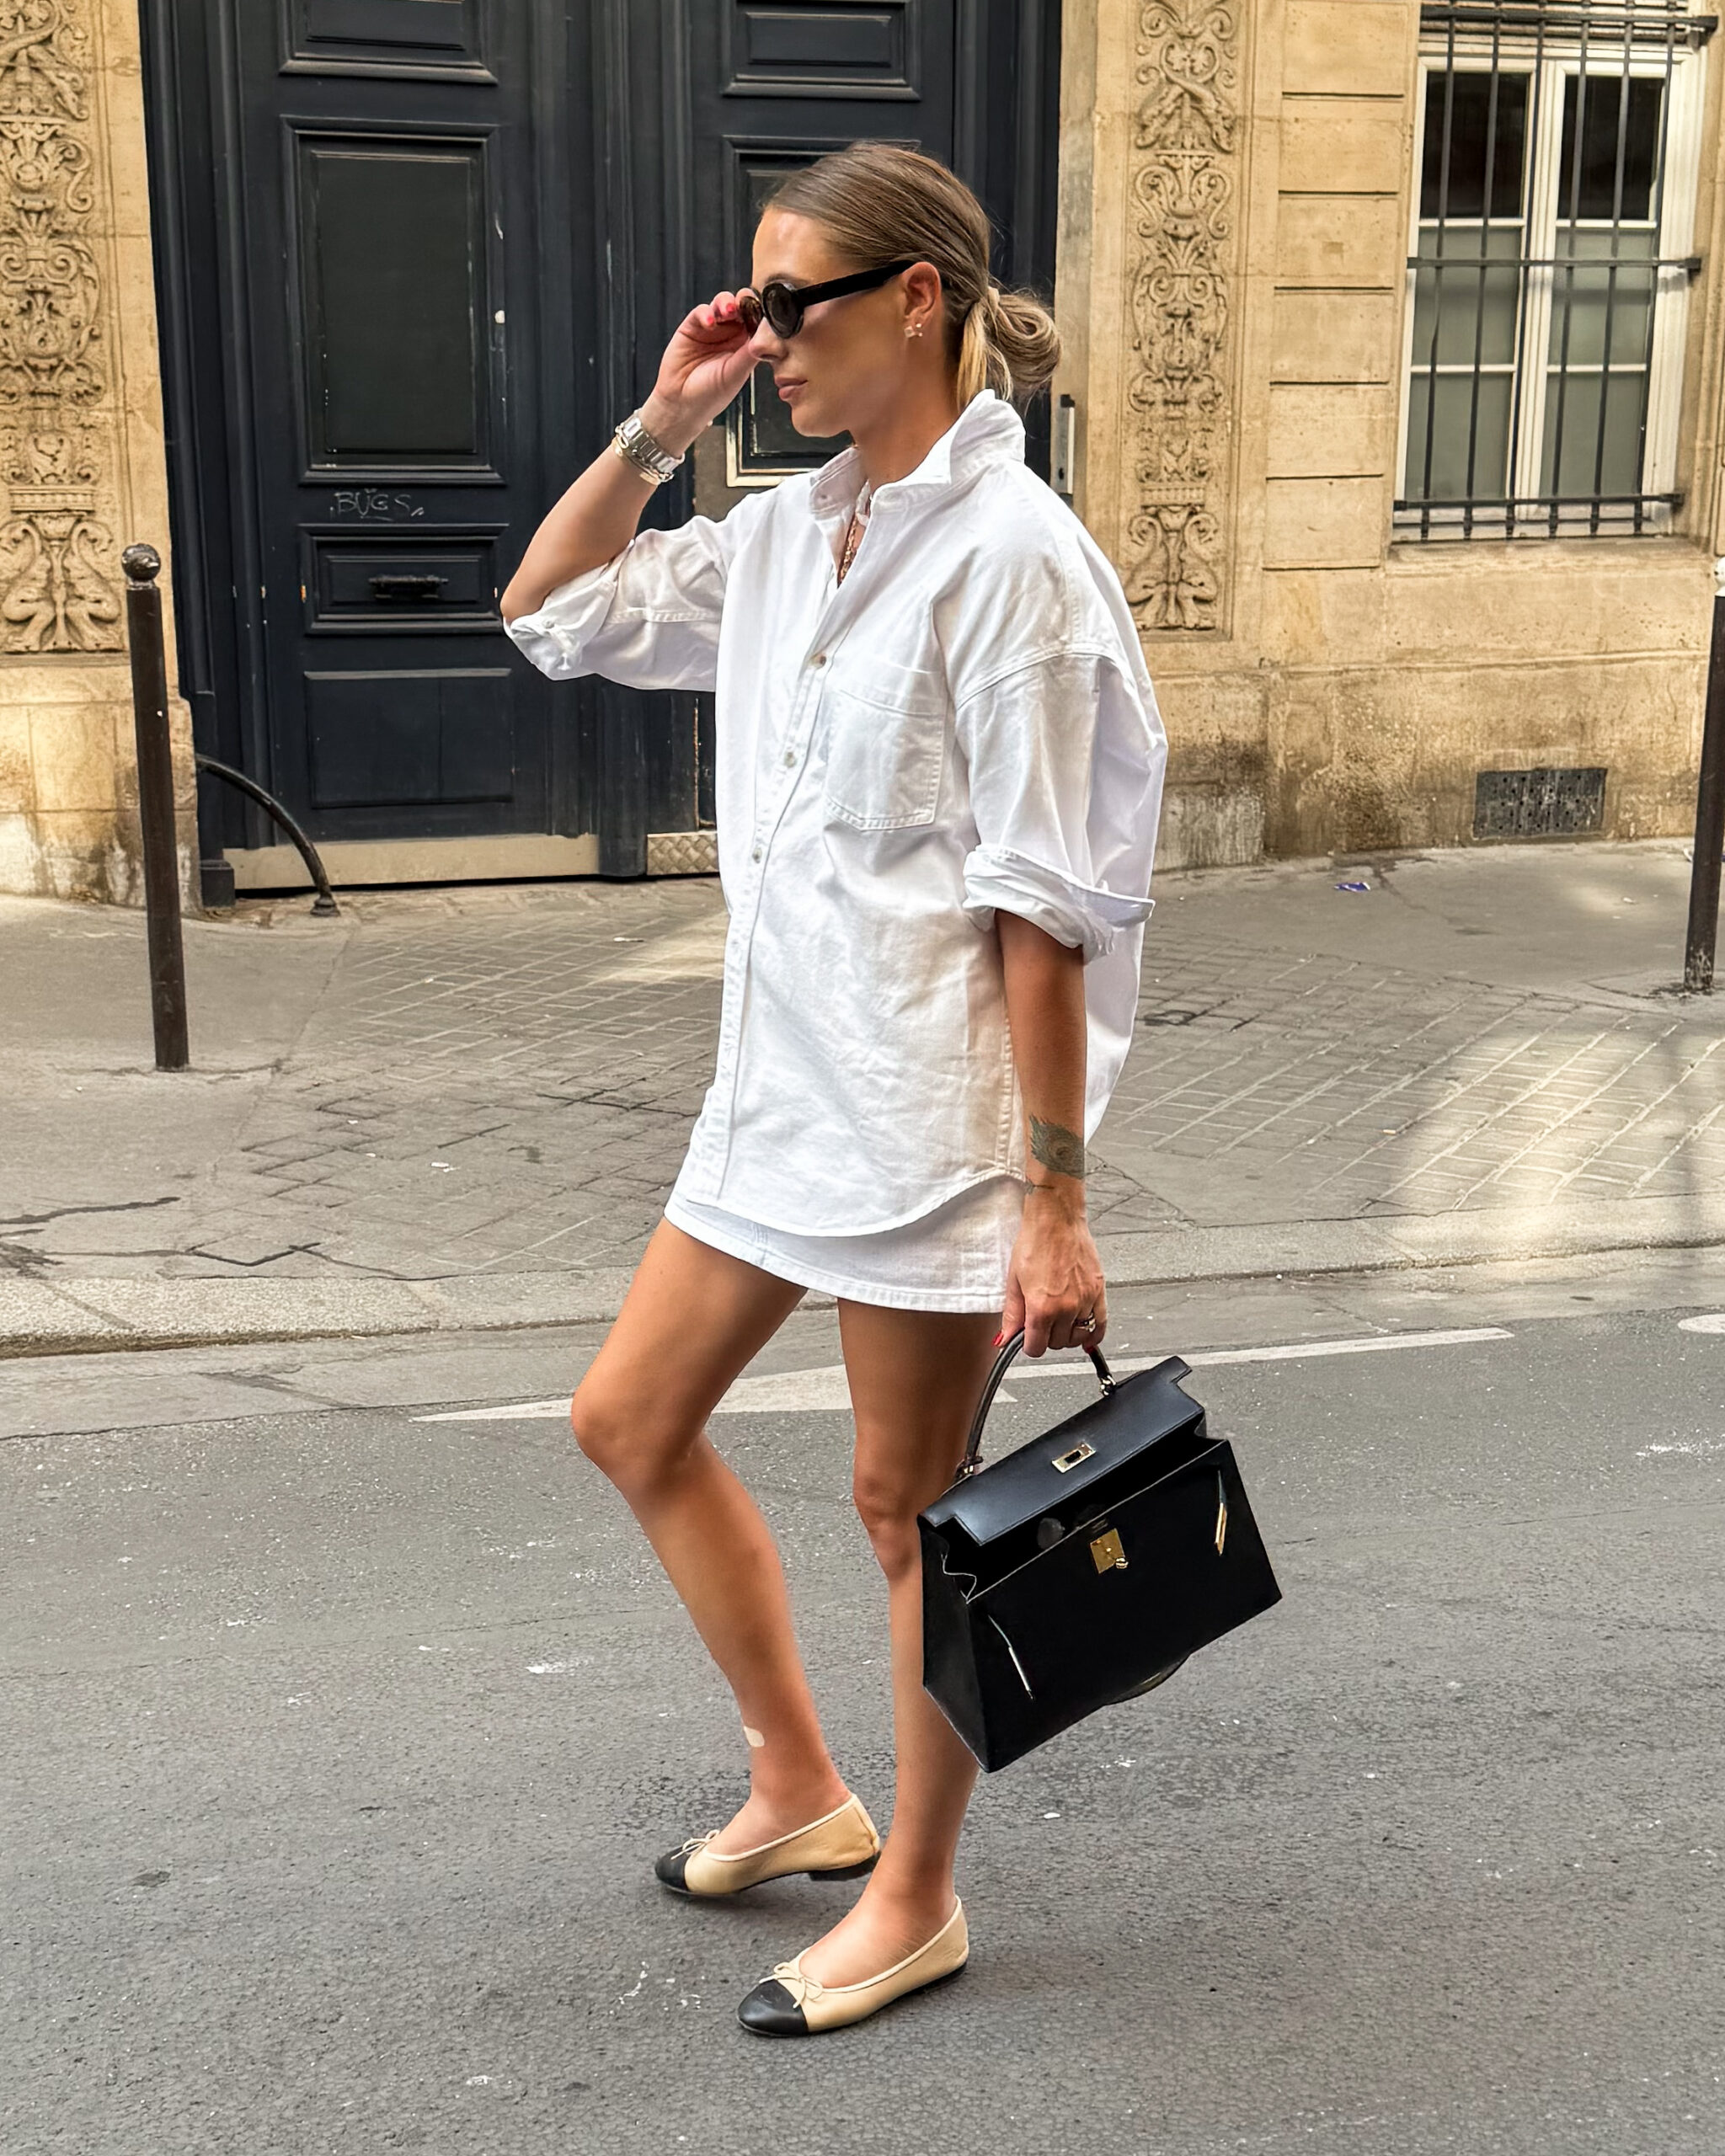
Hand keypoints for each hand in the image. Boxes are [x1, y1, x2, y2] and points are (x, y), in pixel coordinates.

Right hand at [644, 291, 761, 450]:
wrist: (681, 403)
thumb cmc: (711, 394)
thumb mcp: (736, 374)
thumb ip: (750, 353)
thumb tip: (767, 333)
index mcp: (746, 345)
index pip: (757, 322)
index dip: (761, 313)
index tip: (765, 309)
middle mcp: (730, 334)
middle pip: (741, 307)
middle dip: (744, 302)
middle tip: (746, 304)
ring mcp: (711, 328)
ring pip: (722, 304)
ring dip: (726, 303)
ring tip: (728, 311)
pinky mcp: (692, 326)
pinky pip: (701, 312)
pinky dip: (706, 313)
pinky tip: (709, 322)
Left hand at [999, 1184, 1106, 1356]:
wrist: (1056, 1219)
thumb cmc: (1035, 1242)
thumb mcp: (1014, 1280)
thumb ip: (1012, 1314)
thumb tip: (1006, 1337)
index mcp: (1042, 1307)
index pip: (1036, 1348)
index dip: (1028, 1345)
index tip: (1027, 1338)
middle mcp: (1066, 1307)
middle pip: (1057, 1344)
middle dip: (1047, 1338)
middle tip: (1040, 1324)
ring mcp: (1085, 1300)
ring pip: (1078, 1337)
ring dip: (1067, 1335)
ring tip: (1059, 1322)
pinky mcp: (1098, 1291)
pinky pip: (1101, 1324)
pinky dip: (1094, 1335)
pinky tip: (1087, 1336)